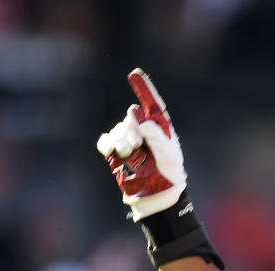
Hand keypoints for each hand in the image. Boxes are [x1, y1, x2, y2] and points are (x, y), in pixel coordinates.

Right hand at [97, 68, 186, 219]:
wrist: (156, 194)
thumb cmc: (168, 174)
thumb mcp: (169, 155)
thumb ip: (156, 135)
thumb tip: (138, 116)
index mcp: (160, 127)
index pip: (152, 103)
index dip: (144, 88)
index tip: (134, 73)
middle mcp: (143, 129)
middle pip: (130, 119)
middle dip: (133, 134)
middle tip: (141, 150)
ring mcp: (128, 139)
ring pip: (117, 131)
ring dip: (124, 145)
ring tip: (135, 159)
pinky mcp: (115, 150)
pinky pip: (105, 142)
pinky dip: (108, 147)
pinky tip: (117, 155)